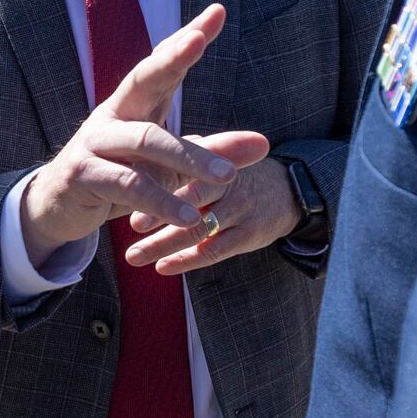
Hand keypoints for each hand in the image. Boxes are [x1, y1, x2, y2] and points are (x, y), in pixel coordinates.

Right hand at [17, 5, 270, 264]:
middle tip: (199, 39)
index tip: (217, 12)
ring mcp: (94, 142)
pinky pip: (127, 184)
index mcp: (135, 105)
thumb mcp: (170, 166)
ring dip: (189, 159)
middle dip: (171, 57)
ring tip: (227, 178)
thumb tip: (264, 144)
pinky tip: (189, 218)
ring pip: (145, 140)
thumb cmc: (120, 178)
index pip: (163, 64)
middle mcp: (113, 114)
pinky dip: (162, 202)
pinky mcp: (82, 174)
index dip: (187, 39)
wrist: (57, 209)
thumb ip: (213, 152)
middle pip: (143, 78)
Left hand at [124, 153, 304, 275]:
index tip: (128, 183)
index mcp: (214, 161)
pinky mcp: (248, 235)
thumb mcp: (214, 158)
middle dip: (161, 211)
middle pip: (192, 196)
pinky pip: (214, 251)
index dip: (158, 175)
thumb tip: (132, 150)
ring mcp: (240, 210)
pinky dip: (187, 260)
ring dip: (163, 244)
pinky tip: (162, 266)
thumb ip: (180, 156)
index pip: (185, 164)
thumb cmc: (233, 176)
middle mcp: (228, 183)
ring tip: (133, 256)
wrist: (287, 191)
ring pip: (199, 229)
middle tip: (133, 224)